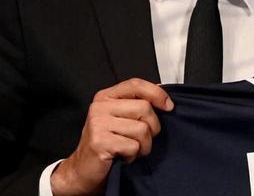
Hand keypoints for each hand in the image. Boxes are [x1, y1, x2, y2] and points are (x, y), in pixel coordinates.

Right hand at [50, 78, 173, 195]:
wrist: (84, 170)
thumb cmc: (108, 143)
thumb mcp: (122, 118)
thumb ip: (138, 103)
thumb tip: (163, 95)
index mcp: (106, 96)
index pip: (136, 84)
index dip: (157, 94)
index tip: (169, 107)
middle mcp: (100, 106)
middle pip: (144, 108)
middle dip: (152, 128)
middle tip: (141, 139)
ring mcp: (98, 123)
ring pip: (142, 129)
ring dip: (143, 145)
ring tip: (131, 149)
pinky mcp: (99, 142)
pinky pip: (133, 146)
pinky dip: (133, 155)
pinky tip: (123, 156)